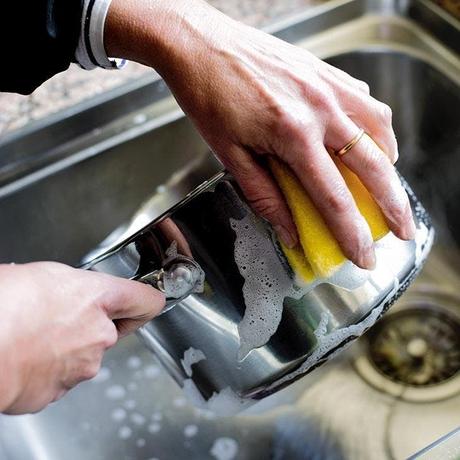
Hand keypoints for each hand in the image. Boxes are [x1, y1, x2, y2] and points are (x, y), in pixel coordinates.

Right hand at [0, 262, 163, 413]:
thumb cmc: (3, 305)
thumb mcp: (44, 275)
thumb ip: (73, 286)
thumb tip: (68, 292)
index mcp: (99, 298)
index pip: (145, 300)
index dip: (148, 299)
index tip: (150, 300)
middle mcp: (99, 333)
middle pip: (109, 329)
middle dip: (88, 324)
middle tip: (55, 316)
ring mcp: (83, 365)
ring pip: (84, 354)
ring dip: (67, 347)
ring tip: (33, 336)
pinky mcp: (61, 390)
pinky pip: (62, 376)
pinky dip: (48, 368)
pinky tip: (26, 356)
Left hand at [106, 0, 415, 268]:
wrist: (200, 45)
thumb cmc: (208, 97)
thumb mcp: (229, 155)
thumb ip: (264, 195)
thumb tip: (289, 231)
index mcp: (292, 134)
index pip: (332, 196)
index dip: (351, 233)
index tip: (363, 256)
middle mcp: (320, 108)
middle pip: (372, 165)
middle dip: (393, 205)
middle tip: (402, 230)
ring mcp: (328, 86)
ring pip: (378, 129)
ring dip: (389, 164)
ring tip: (388, 187)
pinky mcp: (326, 72)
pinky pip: (366, 102)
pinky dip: (375, 128)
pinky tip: (368, 141)